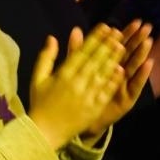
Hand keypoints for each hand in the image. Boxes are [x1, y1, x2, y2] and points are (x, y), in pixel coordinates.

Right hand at [27, 24, 127, 148]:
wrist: (44, 132)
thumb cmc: (40, 103)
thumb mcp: (37, 78)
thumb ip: (46, 57)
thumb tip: (52, 37)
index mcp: (63, 74)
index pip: (82, 52)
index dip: (94, 38)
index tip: (104, 27)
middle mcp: (77, 82)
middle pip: (95, 60)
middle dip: (107, 44)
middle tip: (118, 32)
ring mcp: (87, 96)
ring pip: (103, 73)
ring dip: (113, 59)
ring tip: (122, 45)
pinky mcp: (94, 108)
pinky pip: (106, 92)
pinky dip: (113, 80)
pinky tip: (121, 70)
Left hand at [87, 20, 153, 136]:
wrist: (79, 118)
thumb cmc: (80, 92)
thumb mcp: (77, 69)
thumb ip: (77, 50)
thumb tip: (76, 29)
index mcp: (106, 64)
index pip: (118, 45)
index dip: (126, 33)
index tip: (134, 21)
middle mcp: (118, 73)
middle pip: (129, 53)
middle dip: (138, 40)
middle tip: (147, 27)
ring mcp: (124, 85)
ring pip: (135, 67)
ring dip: (142, 54)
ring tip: (148, 41)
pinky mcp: (127, 98)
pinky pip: (136, 85)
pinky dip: (142, 75)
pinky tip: (149, 63)